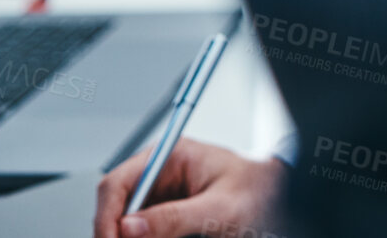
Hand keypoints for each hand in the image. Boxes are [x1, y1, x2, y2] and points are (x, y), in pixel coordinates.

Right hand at [93, 139, 284, 237]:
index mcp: (168, 157)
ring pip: (127, 226)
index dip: (106, 218)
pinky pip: (145, 234)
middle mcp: (159, 175)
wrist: (280, 198)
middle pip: (116, 209)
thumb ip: (175, 217)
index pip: (117, 183)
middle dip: (118, 235)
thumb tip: (130, 227)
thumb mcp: (220, 207)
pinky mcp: (167, 216)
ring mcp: (161, 197)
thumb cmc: (259, 191)